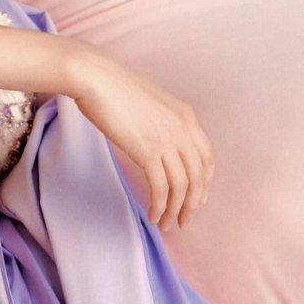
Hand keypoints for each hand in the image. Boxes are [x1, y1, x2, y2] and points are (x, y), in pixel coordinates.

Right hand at [67, 47, 214, 230]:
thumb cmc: (114, 88)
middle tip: (183, 220)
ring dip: (175, 210)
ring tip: (166, 224)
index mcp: (187, 116)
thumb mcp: (150, 103)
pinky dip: (159, 206)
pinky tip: (153, 215)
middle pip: (198, 176)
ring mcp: (167, 141)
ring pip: (181, 186)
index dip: (204, 183)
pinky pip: (161, 188)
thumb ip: (161, 122)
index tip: (196, 199)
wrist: (96, 79)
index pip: (207, 158)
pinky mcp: (148, 151)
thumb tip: (157, 143)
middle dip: (192, 203)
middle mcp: (183, 130)